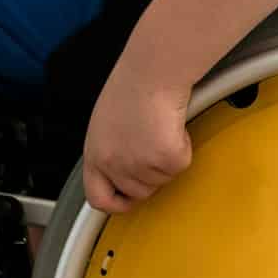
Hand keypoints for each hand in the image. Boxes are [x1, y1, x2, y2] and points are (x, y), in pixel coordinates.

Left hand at [83, 57, 192, 213]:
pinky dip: (182, 147)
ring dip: (166, 159)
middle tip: (154, 147)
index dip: (116, 204)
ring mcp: (139, 165)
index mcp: (95, 155)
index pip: (98, 198)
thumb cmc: (132, 88)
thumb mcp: (106, 127)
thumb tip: (122, 169)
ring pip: (162, 180)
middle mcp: (114, 164)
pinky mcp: (166, 160)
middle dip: (151, 176)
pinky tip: (171, 126)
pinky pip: (181, 165)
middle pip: (139, 193)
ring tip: (159, 128)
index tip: (128, 199)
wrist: (152, 74)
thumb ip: (111, 152)